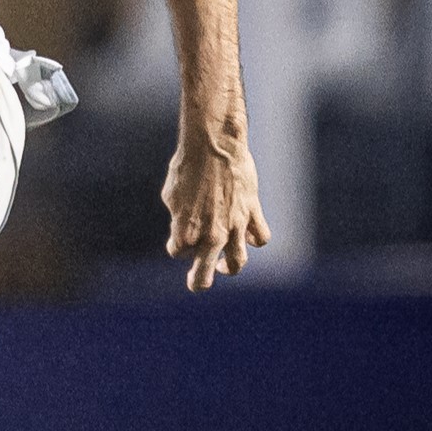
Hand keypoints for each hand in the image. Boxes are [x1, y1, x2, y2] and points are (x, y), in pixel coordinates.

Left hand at [162, 124, 268, 291]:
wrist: (214, 146)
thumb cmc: (187, 167)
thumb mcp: (171, 194)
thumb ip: (178, 217)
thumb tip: (183, 230)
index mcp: (185, 230)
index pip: (178, 252)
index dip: (177, 245)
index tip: (178, 236)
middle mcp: (210, 234)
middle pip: (204, 271)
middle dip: (200, 280)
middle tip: (198, 285)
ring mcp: (233, 226)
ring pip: (237, 262)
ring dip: (230, 267)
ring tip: (225, 266)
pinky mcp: (252, 214)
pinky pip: (260, 238)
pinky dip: (254, 239)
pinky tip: (248, 236)